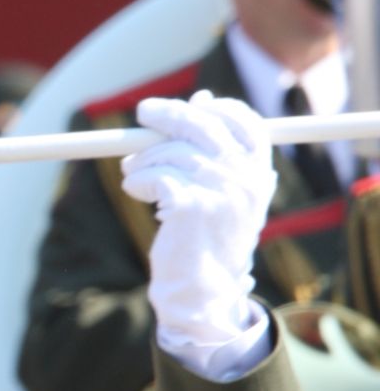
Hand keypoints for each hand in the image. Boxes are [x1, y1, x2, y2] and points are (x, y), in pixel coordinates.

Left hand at [123, 90, 275, 358]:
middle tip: (144, 112)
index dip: (215, 108)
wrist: (203, 292)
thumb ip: (215, 149)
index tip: (191, 105)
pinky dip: (139, 179)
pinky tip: (136, 190)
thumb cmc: (207, 239)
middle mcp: (245, 180)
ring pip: (172, 152)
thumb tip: (200, 99)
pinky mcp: (191, 207)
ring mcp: (220, 193)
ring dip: (144, 159)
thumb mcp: (223, 191)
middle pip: (203, 125)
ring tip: (132, 173)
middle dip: (169, 115)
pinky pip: (156, 175)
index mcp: (259, 174)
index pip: (244, 121)